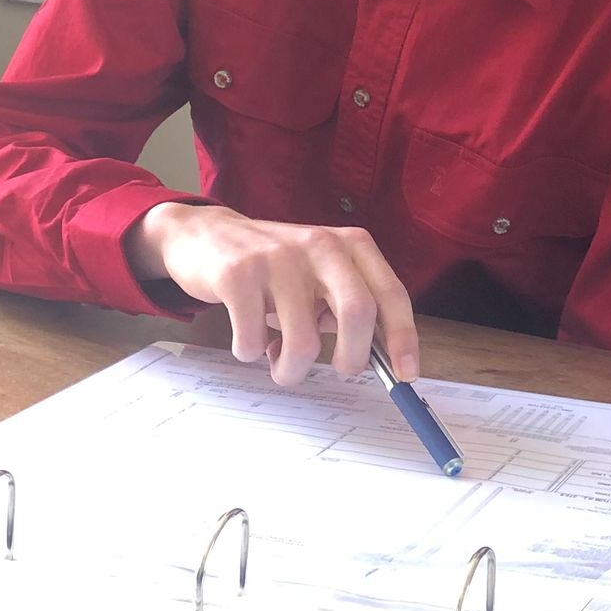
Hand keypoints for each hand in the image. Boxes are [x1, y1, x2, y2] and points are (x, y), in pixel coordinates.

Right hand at [128, 203, 418, 388]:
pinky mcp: (237, 275)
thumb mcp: (321, 275)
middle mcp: (320, 245)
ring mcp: (277, 258)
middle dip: (352, 358)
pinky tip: (248, 339)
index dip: (403, 338)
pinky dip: (251, 354)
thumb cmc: (274, 266)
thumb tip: (380, 360)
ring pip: (303, 342)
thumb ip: (349, 307)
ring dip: (291, 370)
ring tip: (280, 361)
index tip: (405, 376)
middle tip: (340, 371)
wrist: (205, 235)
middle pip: (357, 313)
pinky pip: (254, 342)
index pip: (391, 294)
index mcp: (350, 245)